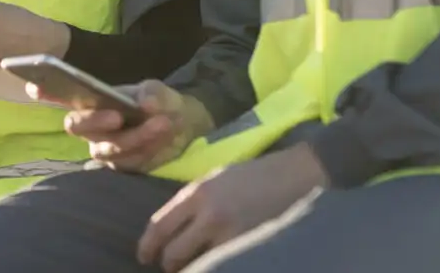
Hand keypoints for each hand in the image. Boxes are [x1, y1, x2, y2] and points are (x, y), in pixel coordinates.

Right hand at [38, 79, 212, 172]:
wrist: (182, 124)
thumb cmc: (158, 101)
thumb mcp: (157, 90)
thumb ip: (151, 94)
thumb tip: (145, 104)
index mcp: (90, 101)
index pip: (61, 96)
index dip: (45, 93)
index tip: (34, 88)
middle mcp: (90, 126)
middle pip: (75, 126)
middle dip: (93, 121)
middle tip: (117, 116)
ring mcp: (104, 148)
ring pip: (105, 148)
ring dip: (134, 137)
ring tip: (161, 123)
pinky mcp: (123, 166)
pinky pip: (128, 162)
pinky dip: (148, 148)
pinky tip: (164, 134)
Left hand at [137, 143, 328, 271]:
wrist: (295, 176)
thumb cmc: (254, 176)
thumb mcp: (215, 179)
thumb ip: (192, 201)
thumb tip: (172, 227)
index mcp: (196, 193)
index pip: (160, 226)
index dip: (147, 246)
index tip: (143, 257)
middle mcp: (209, 214)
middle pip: (174, 252)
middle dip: (168, 264)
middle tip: (168, 268)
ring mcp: (231, 234)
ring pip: (198, 264)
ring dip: (192, 269)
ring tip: (193, 268)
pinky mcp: (250, 246)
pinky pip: (223, 264)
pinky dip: (216, 267)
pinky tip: (217, 266)